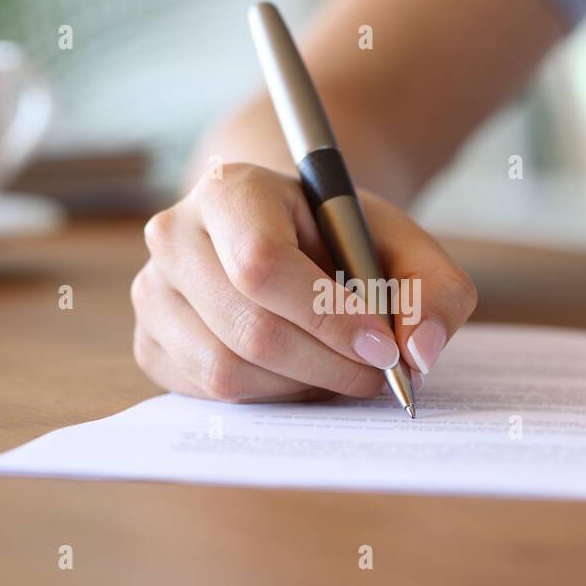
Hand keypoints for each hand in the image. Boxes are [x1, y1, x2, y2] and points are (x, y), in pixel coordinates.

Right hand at [131, 163, 477, 401]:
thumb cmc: (343, 238)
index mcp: (230, 189)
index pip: (263, 265)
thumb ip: (434, 292)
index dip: (327, 318)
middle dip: (326, 364)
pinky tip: (298, 371)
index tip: (383, 347)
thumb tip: (422, 353)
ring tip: (339, 367)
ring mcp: (153, 292)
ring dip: (299, 385)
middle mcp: (175, 236)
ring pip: (226, 371)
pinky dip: (267, 396)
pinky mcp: (151, 343)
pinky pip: (209, 394)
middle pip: (248, 328)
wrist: (284, 232)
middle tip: (377, 372)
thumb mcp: (403, 245)